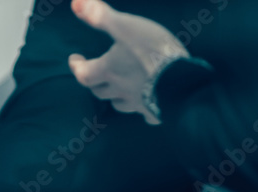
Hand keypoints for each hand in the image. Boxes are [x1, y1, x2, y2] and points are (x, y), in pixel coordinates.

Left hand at [69, 0, 188, 123]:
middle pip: (99, 91)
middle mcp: (120, 89)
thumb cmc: (153, 51)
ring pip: (119, 104)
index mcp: (110, 70)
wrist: (183, 80)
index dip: (76, 67)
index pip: (84, 73)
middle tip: (92, 73)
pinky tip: (146, 107)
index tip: (74, 60)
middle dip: (93, 82)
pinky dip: (142, 110)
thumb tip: (75, 3)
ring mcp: (138, 103)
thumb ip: (100, 15)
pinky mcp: (156, 110)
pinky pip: (145, 114)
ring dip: (114, 97)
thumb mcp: (126, 26)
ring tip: (115, 90)